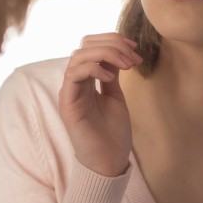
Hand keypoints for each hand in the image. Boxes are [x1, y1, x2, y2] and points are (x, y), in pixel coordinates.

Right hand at [58, 33, 141, 176]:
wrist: (109, 162)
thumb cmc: (113, 133)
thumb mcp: (115, 96)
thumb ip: (112, 74)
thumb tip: (119, 52)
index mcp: (86, 80)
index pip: (91, 46)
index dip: (112, 40)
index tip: (135, 48)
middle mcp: (75, 83)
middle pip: (84, 45)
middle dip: (111, 43)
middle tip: (133, 56)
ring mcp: (69, 92)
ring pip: (78, 56)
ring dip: (106, 54)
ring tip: (126, 65)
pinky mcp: (68, 104)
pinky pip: (74, 75)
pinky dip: (93, 69)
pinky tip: (110, 78)